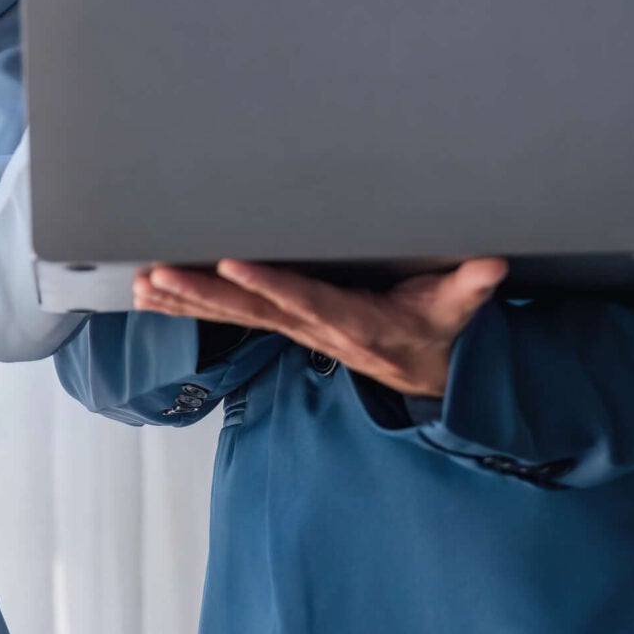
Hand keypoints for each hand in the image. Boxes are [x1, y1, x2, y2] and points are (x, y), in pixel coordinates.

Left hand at [135, 257, 506, 398]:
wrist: (427, 371)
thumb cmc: (436, 329)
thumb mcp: (458, 308)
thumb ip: (470, 284)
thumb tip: (490, 265)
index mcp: (353, 319)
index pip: (304, 298)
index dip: (269, 282)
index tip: (233, 263)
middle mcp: (314, 327)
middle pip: (251, 308)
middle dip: (202, 292)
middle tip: (159, 274)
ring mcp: (295, 329)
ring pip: (232, 314)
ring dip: (184, 301)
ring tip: (142, 285)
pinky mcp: (284, 325)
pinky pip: (230, 318)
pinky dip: (189, 308)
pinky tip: (153, 298)